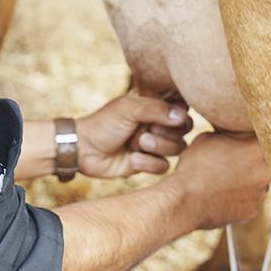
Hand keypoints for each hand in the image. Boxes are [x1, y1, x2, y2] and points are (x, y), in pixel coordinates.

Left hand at [76, 91, 192, 177]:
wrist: (85, 149)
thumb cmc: (104, 123)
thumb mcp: (129, 108)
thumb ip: (157, 109)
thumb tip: (182, 116)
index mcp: (155, 104)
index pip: (183, 104)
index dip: (178, 111)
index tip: (162, 113)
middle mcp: (158, 122)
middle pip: (185, 128)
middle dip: (168, 132)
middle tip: (146, 130)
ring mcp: (156, 143)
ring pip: (178, 148)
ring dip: (159, 147)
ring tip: (138, 143)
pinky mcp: (150, 163)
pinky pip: (164, 166)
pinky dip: (149, 163)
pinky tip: (132, 158)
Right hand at [163, 131, 269, 228]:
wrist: (185, 201)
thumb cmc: (194, 166)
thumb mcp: (208, 137)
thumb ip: (229, 134)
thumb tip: (235, 133)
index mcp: (256, 149)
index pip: (265, 136)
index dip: (252, 137)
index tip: (243, 138)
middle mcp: (265, 171)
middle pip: (265, 159)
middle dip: (252, 158)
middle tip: (233, 158)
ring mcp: (261, 193)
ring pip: (259, 180)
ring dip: (247, 177)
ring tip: (225, 178)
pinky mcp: (254, 210)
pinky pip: (251, 198)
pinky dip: (241, 196)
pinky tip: (224, 193)